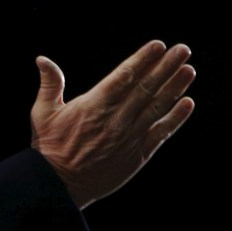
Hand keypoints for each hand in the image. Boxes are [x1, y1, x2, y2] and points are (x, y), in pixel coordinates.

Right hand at [30, 40, 195, 208]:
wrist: (58, 185)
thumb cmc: (49, 146)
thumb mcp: (42, 112)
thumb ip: (49, 83)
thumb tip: (42, 59)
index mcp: (93, 104)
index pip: (124, 76)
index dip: (142, 59)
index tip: (158, 45)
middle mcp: (116, 118)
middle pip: (146, 87)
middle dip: (165, 66)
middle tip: (183, 49)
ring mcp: (129, 137)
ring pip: (157, 107)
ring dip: (175, 87)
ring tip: (189, 70)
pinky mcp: (137, 155)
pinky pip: (160, 133)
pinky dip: (175, 118)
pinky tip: (188, 103)